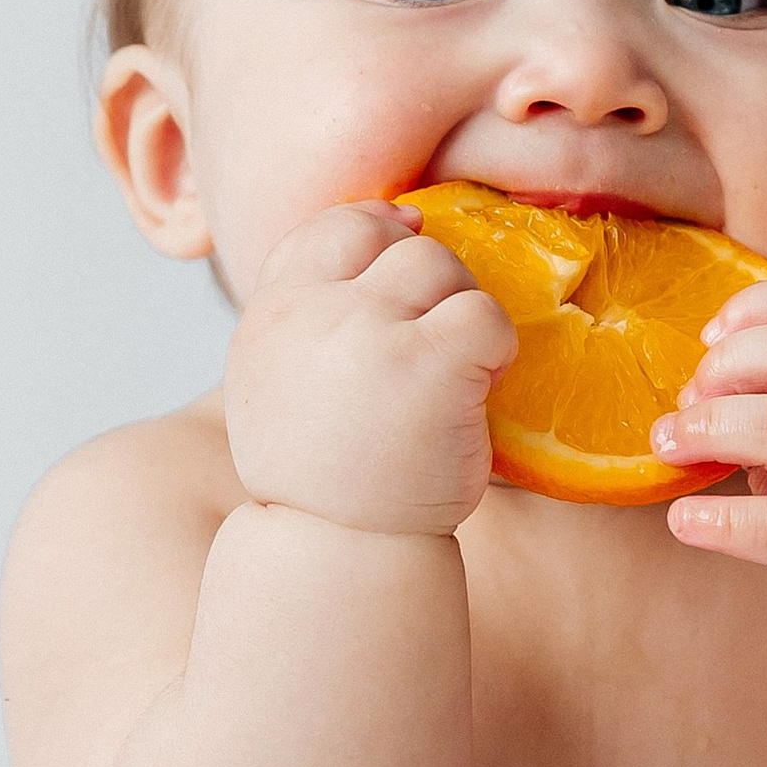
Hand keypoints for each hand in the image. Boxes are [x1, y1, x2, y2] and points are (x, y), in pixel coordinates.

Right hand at [225, 203, 515, 537]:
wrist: (337, 549)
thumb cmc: (325, 473)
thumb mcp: (280, 378)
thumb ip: (312, 307)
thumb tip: (394, 216)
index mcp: (270, 314)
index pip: (331, 227)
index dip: (378, 232)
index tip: (403, 264)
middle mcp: (311, 313)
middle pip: (395, 241)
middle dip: (428, 284)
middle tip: (432, 347)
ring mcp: (366, 332)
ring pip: (441, 266)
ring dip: (461, 315)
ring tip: (452, 376)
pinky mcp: (426, 363)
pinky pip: (484, 314)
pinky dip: (496, 349)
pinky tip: (478, 391)